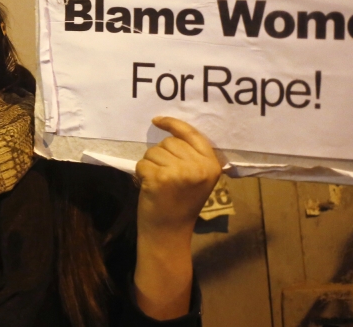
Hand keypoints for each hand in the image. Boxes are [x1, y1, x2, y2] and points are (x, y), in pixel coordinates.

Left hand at [135, 116, 221, 236]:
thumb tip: (172, 131)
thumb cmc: (181, 204)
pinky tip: (150, 187)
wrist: (169, 233)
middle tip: (165, 177)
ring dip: (151, 165)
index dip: (173, 125)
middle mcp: (198, 167)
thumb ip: (192, 157)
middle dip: (161, 155)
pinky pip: (142, 163)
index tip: (158, 120)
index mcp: (211, 164)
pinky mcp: (160, 178)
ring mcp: (180, 172)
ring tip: (159, 183)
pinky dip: (141, 174)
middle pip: (169, 142)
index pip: (192, 134)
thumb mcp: (198, 179)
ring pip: (154, 151)